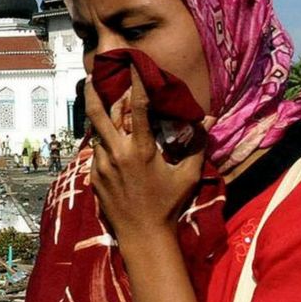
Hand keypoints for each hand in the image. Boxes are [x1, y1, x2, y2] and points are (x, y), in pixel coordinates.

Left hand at [86, 65, 203, 247]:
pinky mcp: (94, 177)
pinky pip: (97, 153)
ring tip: (101, 106)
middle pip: (98, 115)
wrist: (143, 236)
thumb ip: (196, 145)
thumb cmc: (168, 205)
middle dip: (93, 93)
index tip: (133, 65)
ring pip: (97, 134)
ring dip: (101, 121)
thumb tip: (209, 120)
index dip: (135, 84)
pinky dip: (103, 144)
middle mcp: (117, 154)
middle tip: (91, 77)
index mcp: (140, 150)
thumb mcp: (187, 175)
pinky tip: (109, 142)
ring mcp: (102, 166)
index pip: (137, 108)